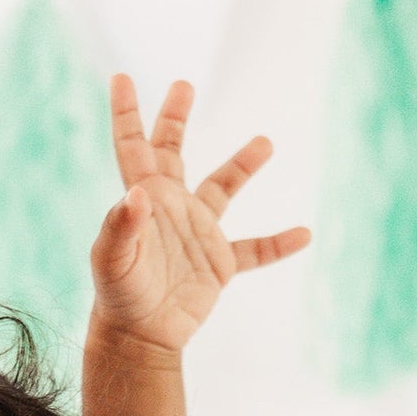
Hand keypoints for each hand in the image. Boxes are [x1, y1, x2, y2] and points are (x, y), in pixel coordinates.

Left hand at [89, 75, 310, 355]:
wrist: (140, 337)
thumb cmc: (119, 296)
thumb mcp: (112, 260)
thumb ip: (120, 225)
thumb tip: (137, 193)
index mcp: (144, 199)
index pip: (133, 147)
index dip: (128, 114)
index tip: (122, 78)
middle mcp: (171, 207)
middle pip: (173, 151)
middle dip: (176, 117)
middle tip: (185, 85)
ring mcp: (198, 234)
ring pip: (223, 189)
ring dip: (243, 166)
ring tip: (266, 142)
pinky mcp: (219, 265)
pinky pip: (254, 251)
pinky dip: (278, 244)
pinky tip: (304, 234)